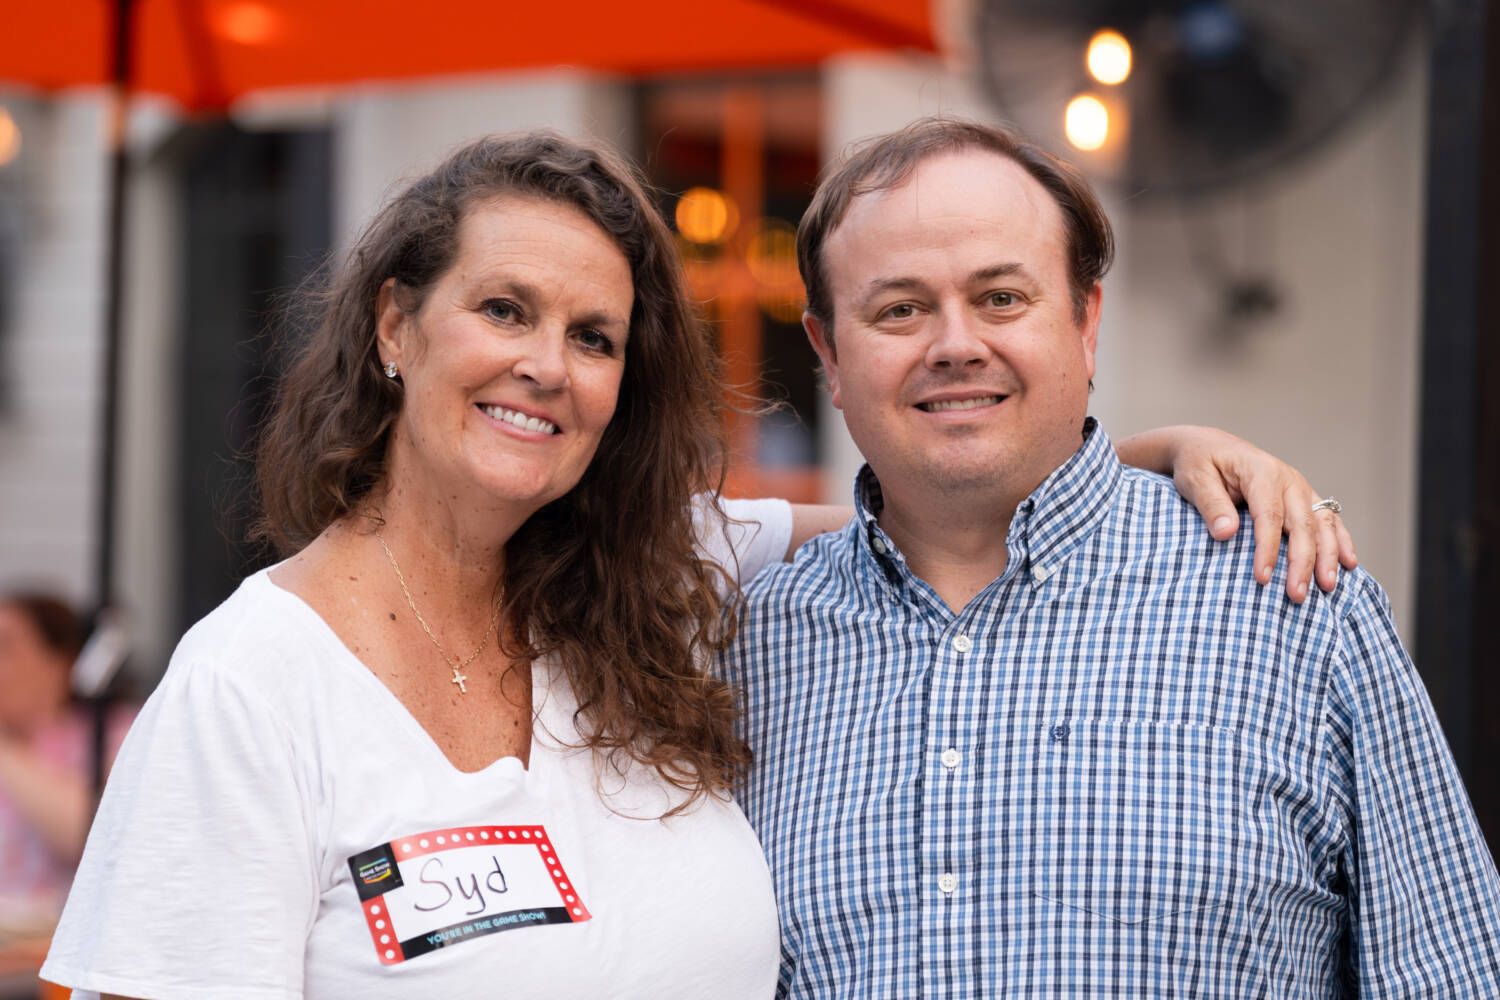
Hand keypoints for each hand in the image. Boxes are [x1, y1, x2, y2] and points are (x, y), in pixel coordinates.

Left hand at [1116, 425, 1357, 601]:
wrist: (1208, 446)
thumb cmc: (1199, 463)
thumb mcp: (1195, 479)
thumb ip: (1211, 505)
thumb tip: (1226, 533)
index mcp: (1261, 471)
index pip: (1269, 516)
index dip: (1268, 549)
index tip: (1262, 578)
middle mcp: (1288, 479)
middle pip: (1303, 524)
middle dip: (1302, 562)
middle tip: (1297, 595)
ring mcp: (1300, 487)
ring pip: (1323, 523)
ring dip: (1328, 556)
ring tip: (1327, 586)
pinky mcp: (1304, 496)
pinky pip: (1329, 519)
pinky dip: (1340, 541)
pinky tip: (1349, 564)